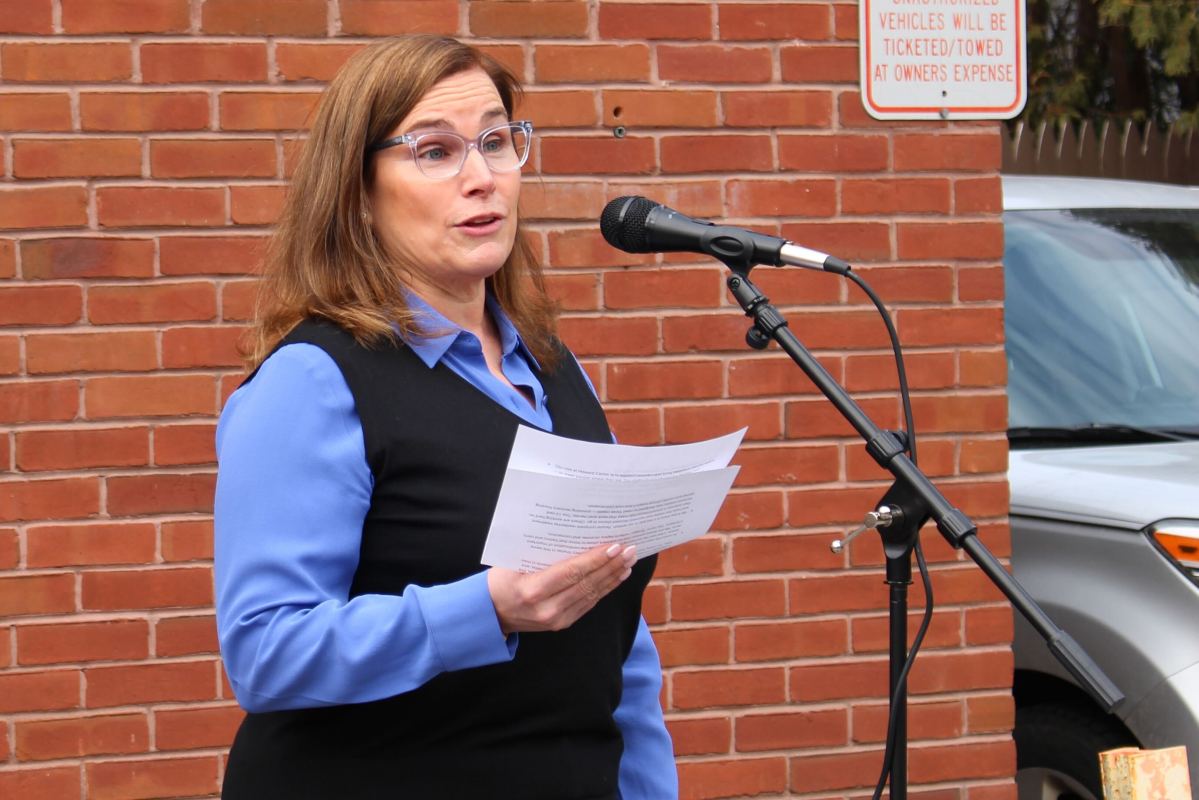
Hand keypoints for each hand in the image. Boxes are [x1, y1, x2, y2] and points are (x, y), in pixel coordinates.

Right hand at [487, 543, 636, 634]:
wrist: (491, 613)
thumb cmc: (501, 581)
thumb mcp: (514, 562)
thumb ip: (542, 552)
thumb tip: (576, 533)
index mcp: (532, 590)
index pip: (571, 572)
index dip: (595, 560)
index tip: (615, 547)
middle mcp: (547, 609)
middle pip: (586, 584)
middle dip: (611, 566)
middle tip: (630, 550)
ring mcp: (556, 620)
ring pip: (592, 595)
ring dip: (613, 577)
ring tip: (629, 561)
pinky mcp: (562, 624)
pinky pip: (589, 604)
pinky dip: (605, 589)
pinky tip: (616, 577)